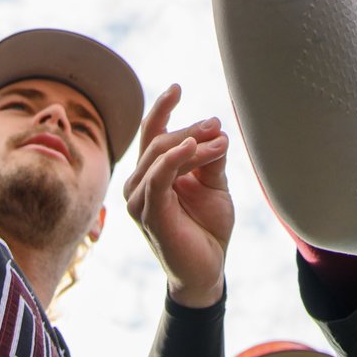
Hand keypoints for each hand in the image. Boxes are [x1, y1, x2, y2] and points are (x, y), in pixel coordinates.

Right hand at [124, 84, 232, 308]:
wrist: (208, 269)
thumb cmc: (207, 226)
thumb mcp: (214, 184)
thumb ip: (210, 157)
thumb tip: (216, 128)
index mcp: (150, 173)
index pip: (150, 132)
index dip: (161, 107)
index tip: (177, 87)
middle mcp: (138, 183)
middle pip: (159, 140)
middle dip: (191, 128)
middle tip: (218, 126)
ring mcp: (139, 199)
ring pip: (160, 154)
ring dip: (191, 142)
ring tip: (218, 141)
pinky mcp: (149, 214)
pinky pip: (157, 177)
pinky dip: (173, 158)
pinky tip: (192, 146)